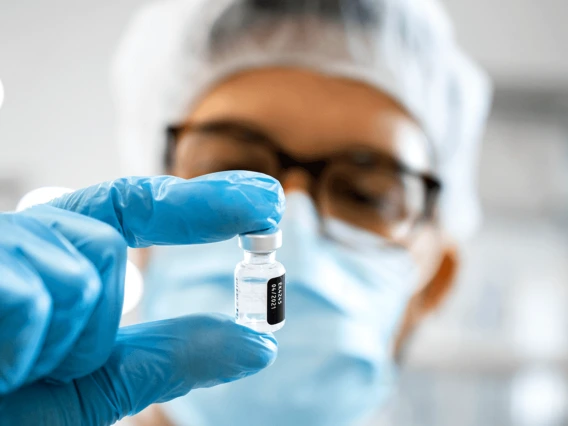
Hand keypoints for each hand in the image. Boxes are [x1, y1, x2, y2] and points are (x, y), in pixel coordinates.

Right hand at [0, 171, 283, 425]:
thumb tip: (258, 343)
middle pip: (108, 252)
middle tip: (30, 366)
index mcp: (53, 257)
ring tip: (1, 367)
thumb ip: (168, 358)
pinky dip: (20, 349)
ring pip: (79, 273)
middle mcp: (22, 237)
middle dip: (89, 322)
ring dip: (54, 343)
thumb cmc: (2, 403)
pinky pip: (34, 297)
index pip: (137, 207)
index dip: (203, 200)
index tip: (266, 199)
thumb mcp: (89, 387)